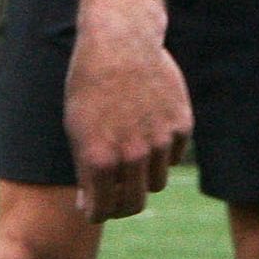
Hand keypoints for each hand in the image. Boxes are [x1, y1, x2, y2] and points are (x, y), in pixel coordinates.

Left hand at [61, 0, 189, 219]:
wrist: (120, 46)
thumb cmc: (88, 88)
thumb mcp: (76, 130)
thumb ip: (87, 169)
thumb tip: (92, 203)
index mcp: (99, 160)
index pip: (102, 210)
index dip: (96, 213)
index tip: (93, 209)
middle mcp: (132, 155)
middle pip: (133, 203)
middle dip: (120, 206)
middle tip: (113, 198)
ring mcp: (161, 141)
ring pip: (155, 181)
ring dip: (141, 177)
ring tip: (128, 157)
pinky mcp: (182, 126)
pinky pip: (172, 155)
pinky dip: (160, 152)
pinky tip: (146, 130)